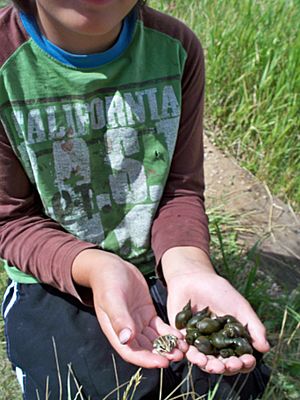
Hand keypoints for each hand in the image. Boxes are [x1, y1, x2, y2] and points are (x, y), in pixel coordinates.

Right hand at [72, 249, 186, 367]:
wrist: (111, 266)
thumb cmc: (108, 281)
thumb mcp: (112, 298)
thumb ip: (119, 318)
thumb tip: (126, 339)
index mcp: (115, 331)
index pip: (131, 352)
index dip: (147, 360)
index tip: (162, 363)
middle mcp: (127, 331)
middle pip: (145, 349)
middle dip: (161, 355)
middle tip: (179, 356)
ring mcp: (138, 322)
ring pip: (155, 340)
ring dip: (168, 346)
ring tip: (183, 349)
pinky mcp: (147, 314)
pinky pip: (159, 328)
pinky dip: (169, 333)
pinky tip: (180, 336)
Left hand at [162, 247, 269, 374]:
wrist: (194, 277)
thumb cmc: (219, 290)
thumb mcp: (240, 306)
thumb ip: (253, 326)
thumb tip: (265, 348)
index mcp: (232, 340)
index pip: (240, 358)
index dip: (245, 363)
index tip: (248, 360)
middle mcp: (216, 345)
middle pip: (223, 364)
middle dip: (227, 367)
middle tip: (230, 365)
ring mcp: (199, 342)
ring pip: (204, 361)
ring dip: (209, 366)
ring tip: (213, 366)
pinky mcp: (183, 337)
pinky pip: (186, 350)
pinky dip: (192, 355)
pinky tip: (197, 356)